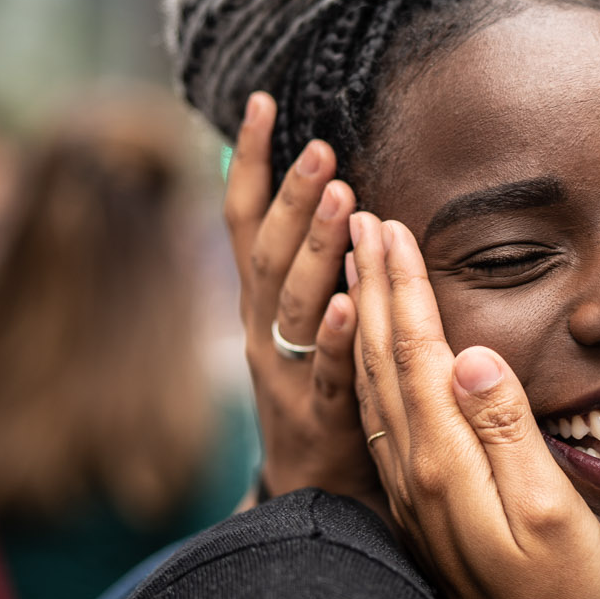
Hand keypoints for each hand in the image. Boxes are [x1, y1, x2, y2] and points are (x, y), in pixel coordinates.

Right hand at [224, 93, 376, 504]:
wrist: (312, 496)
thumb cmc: (316, 393)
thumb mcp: (299, 323)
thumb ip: (303, 264)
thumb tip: (313, 187)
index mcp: (260, 304)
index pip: (245, 221)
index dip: (249, 162)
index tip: (262, 102)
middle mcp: (263, 331)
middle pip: (270, 254)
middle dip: (291, 197)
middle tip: (321, 147)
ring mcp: (286, 374)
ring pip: (297, 304)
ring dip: (317, 248)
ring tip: (341, 197)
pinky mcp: (321, 416)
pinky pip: (328, 371)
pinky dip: (337, 335)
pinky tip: (355, 302)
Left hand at [348, 212, 599, 598]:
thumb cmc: (558, 592)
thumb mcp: (550, 510)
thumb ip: (508, 430)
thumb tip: (471, 355)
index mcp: (446, 458)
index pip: (417, 350)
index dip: (403, 284)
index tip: (391, 224)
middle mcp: (414, 467)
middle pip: (383, 356)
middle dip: (372, 282)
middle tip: (360, 217)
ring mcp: (409, 487)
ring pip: (372, 383)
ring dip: (363, 317)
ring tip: (355, 265)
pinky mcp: (415, 503)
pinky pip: (379, 415)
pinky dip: (368, 365)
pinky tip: (370, 352)